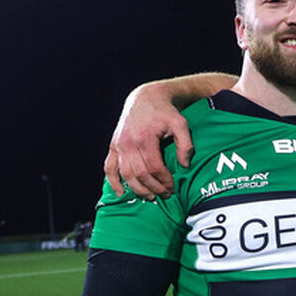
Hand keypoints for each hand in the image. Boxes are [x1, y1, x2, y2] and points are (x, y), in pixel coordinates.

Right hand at [103, 83, 192, 198]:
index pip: (154, 168)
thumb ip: (186, 144)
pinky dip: (113, 181)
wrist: (146, 99)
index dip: (164, 181)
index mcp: (144, 138)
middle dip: (154, 188)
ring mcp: (119, 145)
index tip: (173, 188)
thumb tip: (184, 165)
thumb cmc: (165, 112)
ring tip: (151, 197)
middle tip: (166, 195)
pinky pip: (109, 167)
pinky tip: (121, 193)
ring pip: (125, 174)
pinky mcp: (113, 146)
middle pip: (140, 174)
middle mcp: (128, 142)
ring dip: (138, 189)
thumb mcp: (181, 124)